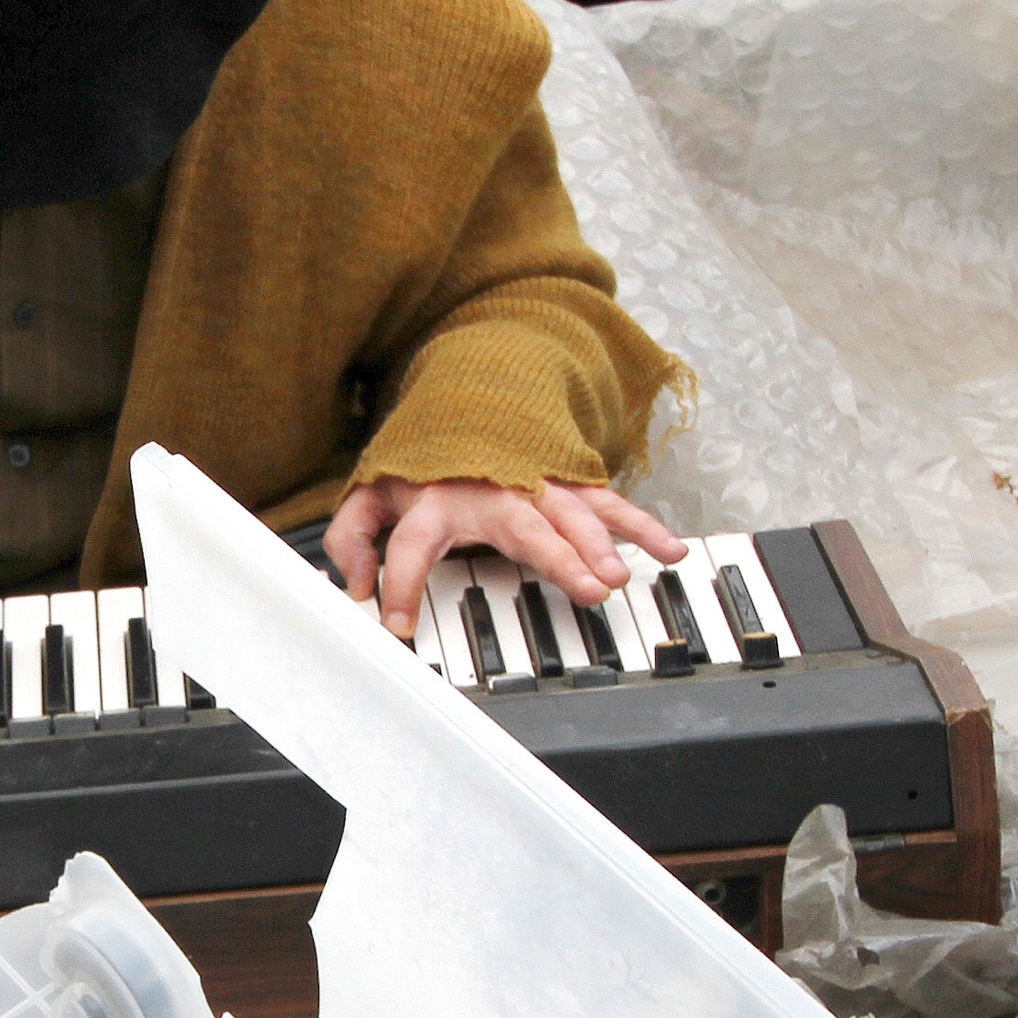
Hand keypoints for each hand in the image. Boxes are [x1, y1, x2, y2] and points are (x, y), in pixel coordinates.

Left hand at [324, 475, 685, 641]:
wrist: (463, 393)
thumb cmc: (419, 461)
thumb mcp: (368, 492)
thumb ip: (349, 538)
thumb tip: (355, 586)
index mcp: (434, 498)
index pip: (411, 543)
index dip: (400, 583)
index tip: (397, 624)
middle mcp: (489, 490)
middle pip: (522, 525)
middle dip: (556, 556)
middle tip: (585, 589)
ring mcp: (533, 483)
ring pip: (574, 513)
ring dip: (600, 544)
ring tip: (618, 577)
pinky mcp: (565, 482)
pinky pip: (608, 503)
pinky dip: (641, 525)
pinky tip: (668, 550)